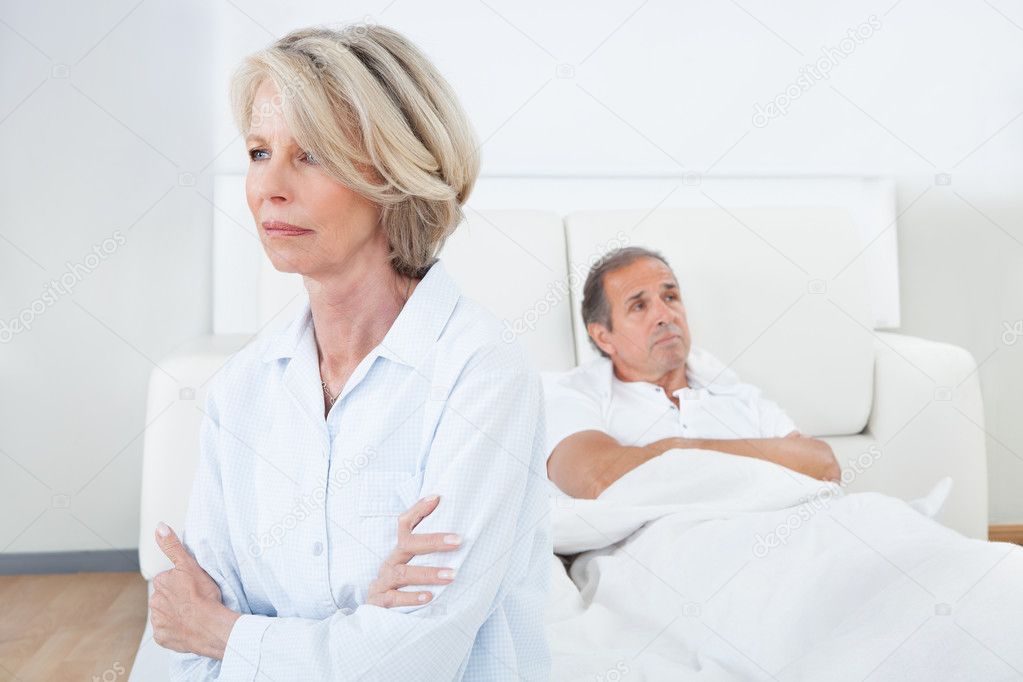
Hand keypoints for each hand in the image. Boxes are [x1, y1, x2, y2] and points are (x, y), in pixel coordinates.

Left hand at [150, 522, 239, 658]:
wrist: (208, 625)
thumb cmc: (202, 596)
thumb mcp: (189, 564)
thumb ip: (172, 546)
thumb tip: (160, 527)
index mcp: (161, 583)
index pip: (169, 580)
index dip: (182, 583)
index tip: (193, 587)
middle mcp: (155, 602)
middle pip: (166, 597)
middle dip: (177, 598)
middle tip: (194, 600)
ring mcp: (158, 621)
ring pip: (166, 614)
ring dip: (177, 614)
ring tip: (194, 614)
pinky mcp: (162, 637)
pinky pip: (167, 632)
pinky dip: (176, 630)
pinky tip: (188, 626)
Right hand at [367, 495, 460, 607]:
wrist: (373, 624)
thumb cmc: (403, 591)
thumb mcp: (415, 570)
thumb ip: (431, 555)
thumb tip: (460, 537)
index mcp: (399, 552)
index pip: (404, 524)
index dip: (418, 510)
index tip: (437, 499)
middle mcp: (389, 563)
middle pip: (407, 544)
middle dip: (433, 541)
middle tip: (458, 540)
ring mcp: (382, 583)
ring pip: (402, 573)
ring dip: (428, 573)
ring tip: (451, 575)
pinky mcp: (378, 604)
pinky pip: (394, 598)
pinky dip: (411, 597)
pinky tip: (429, 597)